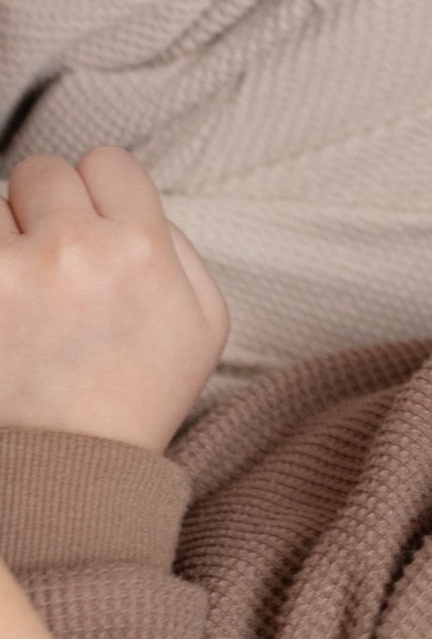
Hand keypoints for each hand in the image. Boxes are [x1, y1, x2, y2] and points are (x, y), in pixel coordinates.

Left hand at [0, 150, 228, 451]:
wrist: (69, 477)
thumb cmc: (135, 398)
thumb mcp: (205, 323)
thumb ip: (179, 245)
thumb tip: (127, 200)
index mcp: (140, 249)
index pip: (106, 161)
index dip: (99, 196)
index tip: (93, 234)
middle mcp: (72, 252)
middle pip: (42, 172)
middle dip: (44, 211)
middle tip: (50, 266)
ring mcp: (6, 278)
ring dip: (2, 239)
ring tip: (19, 293)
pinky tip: (3, 307)